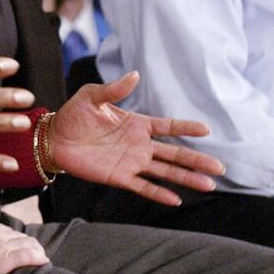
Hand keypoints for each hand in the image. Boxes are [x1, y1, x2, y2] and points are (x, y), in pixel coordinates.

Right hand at [0, 219, 48, 273]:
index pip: (5, 230)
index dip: (13, 238)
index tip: (15, 245)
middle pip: (19, 235)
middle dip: (27, 244)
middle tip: (33, 254)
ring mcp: (2, 244)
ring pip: (28, 243)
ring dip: (36, 251)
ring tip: (41, 258)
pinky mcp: (6, 259)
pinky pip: (29, 255)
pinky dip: (39, 258)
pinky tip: (44, 262)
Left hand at [49, 71, 224, 205]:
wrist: (54, 138)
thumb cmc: (74, 114)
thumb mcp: (92, 96)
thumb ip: (114, 89)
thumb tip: (135, 75)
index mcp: (136, 123)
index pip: (168, 126)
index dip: (186, 128)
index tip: (207, 130)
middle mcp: (139, 145)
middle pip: (174, 154)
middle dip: (197, 160)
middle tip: (220, 167)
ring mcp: (131, 162)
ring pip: (165, 172)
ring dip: (186, 179)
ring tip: (209, 185)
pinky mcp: (119, 177)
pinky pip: (143, 186)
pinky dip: (159, 193)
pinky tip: (176, 198)